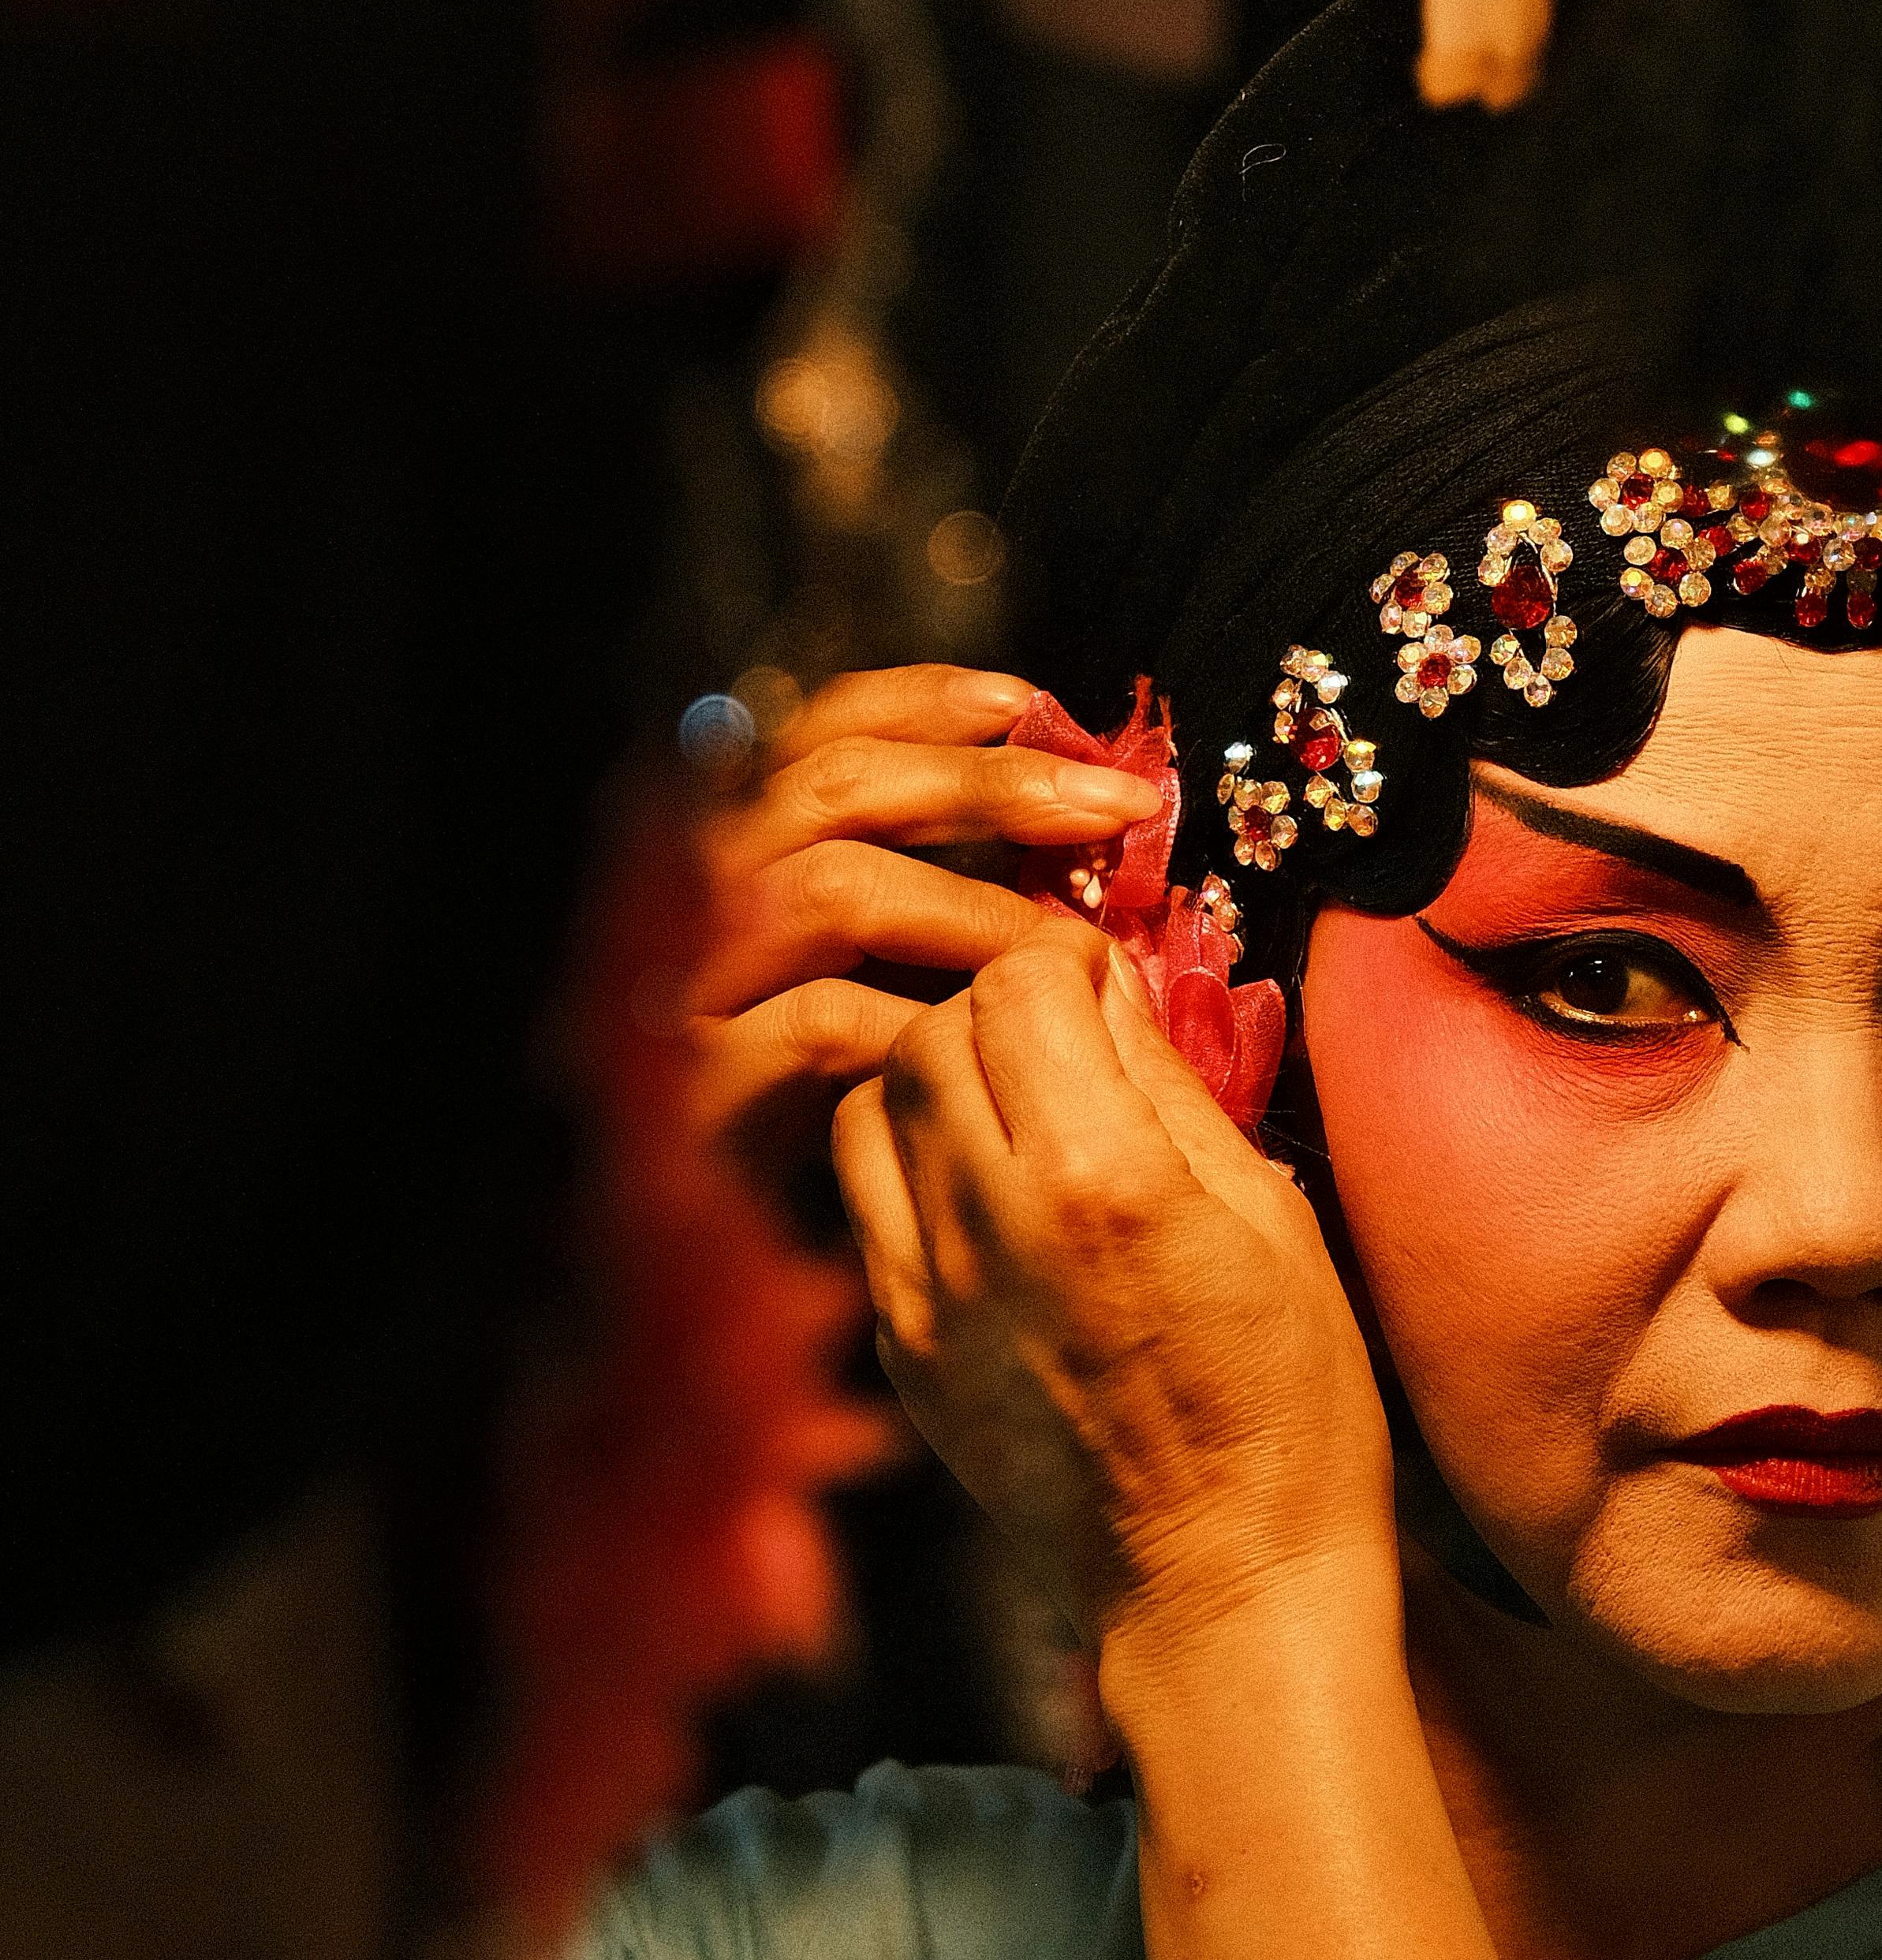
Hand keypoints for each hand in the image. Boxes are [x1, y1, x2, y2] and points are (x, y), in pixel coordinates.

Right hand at [686, 667, 1163, 1140]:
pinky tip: (992, 1034)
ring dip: (969, 905)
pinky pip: (818, 1019)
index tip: (1026, 699)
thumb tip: (1083, 801)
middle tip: (1111, 804)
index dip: (919, 701)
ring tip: (1066, 945)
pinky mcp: (701, 1083)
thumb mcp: (915, 965)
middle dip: (984, 784)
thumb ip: (960, 878)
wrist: (790, 1260)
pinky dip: (919, 1017)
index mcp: (756, 848)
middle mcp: (705, 894)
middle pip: (833, 785)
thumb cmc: (876, 1098)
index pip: (818, 729)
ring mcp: (692, 982)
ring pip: (829, 887)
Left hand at [833, 930, 1398, 1735]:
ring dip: (937, 1087)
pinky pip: (868, 1207)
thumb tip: (1109, 984)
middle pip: (928, 1031)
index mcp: (1100, 1179)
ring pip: (871, 1107)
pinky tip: (993, 1210)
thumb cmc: (1286, 1410)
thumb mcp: (1272, 1219)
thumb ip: (1172, 1088)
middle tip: (1066, 1047)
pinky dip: (918, 1177)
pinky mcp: (901, 1350)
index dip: (1066, 964)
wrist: (1217, 1589)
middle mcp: (989, 1226)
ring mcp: (926, 1295)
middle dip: (994, 1013)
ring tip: (1016, 1121)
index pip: (1016, 983)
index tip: (1108, 990)